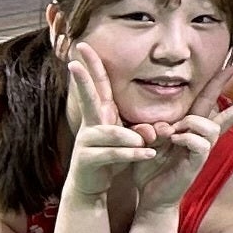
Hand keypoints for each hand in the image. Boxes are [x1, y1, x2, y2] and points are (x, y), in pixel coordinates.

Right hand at [54, 44, 155, 210]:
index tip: (82, 45)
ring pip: (109, 133)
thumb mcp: (129, 141)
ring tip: (146, 143)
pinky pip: (112, 154)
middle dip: (81, 80)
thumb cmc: (112, 158)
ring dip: (129, 138)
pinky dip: (132, 154)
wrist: (92, 187)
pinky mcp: (87, 160)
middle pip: (86, 99)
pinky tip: (147, 154)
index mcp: (101, 116)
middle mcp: (91, 125)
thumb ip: (143, 132)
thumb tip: (160, 128)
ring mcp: (87, 142)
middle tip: (73, 63)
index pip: (98, 87)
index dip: (90, 66)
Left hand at [139, 79, 232, 198]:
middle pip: (225, 113)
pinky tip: (174, 141)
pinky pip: (200, 143)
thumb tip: (159, 126)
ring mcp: (201, 151)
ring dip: (192, 122)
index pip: (208, 101)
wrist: (150, 197)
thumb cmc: (149, 167)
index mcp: (189, 128)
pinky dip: (186, 138)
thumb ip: (149, 128)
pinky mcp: (197, 164)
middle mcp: (200, 137)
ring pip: (211, 125)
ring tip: (174, 131)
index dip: (220, 83)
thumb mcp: (145, 141)